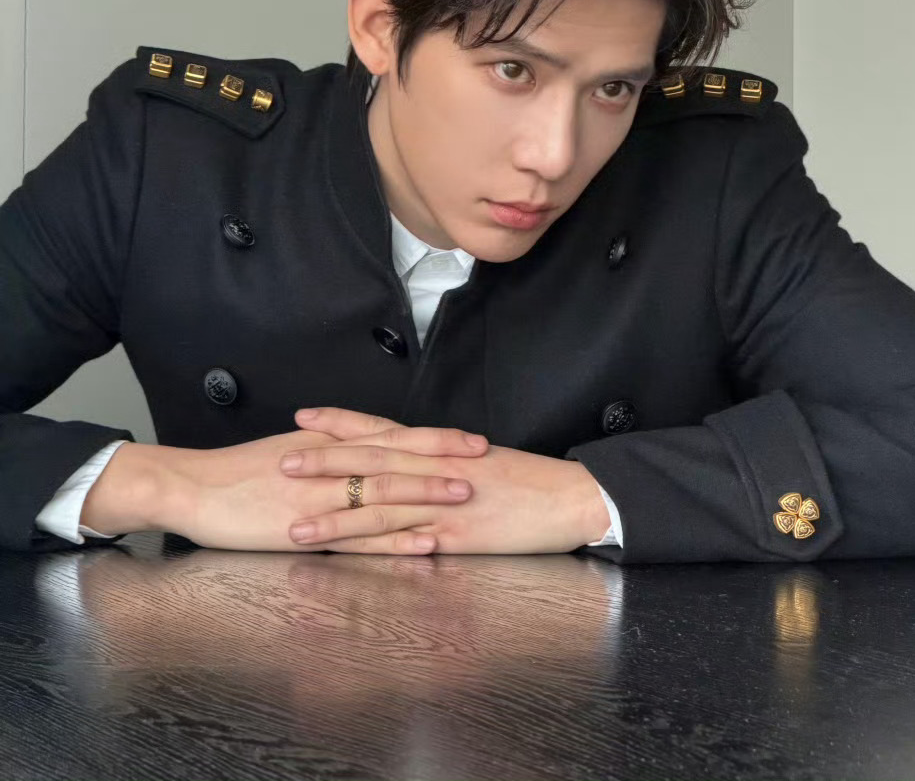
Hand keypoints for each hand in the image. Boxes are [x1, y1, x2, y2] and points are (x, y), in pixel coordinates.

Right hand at [157, 416, 488, 552]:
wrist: (193, 488)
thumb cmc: (237, 472)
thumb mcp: (288, 449)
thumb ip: (328, 448)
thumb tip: (358, 444)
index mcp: (330, 445)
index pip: (394, 436)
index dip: (435, 437)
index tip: (471, 439)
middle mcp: (331, 466)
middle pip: (398, 457)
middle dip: (443, 458)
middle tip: (485, 459)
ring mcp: (322, 498)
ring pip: (385, 493)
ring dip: (428, 494)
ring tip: (466, 495)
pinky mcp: (309, 530)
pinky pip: (360, 536)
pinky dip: (394, 538)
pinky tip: (424, 542)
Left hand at [283, 408, 611, 553]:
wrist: (571, 496)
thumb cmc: (530, 480)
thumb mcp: (481, 461)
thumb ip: (442, 464)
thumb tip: (411, 464)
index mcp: (441, 450)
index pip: (383, 429)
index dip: (342, 423)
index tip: (305, 416)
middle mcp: (436, 471)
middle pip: (372, 462)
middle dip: (324, 462)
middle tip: (281, 460)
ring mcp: (444, 505)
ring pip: (379, 507)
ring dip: (334, 517)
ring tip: (293, 524)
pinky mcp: (456, 538)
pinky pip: (406, 545)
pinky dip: (373, 552)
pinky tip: (346, 560)